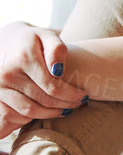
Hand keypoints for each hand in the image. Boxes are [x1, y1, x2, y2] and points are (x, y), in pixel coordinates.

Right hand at [0, 22, 81, 137]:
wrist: (4, 42)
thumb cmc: (32, 40)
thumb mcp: (47, 36)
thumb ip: (57, 49)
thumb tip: (58, 70)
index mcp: (23, 59)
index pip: (53, 87)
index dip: (72, 95)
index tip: (83, 95)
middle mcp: (7, 74)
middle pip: (44, 100)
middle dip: (66, 105)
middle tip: (79, 103)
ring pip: (31, 111)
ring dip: (52, 114)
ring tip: (66, 109)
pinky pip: (14, 116)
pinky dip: (32, 118)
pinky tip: (46, 112)